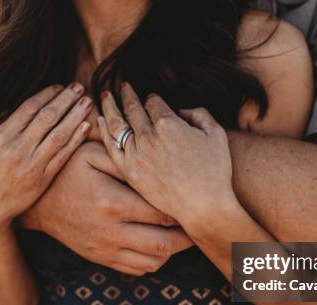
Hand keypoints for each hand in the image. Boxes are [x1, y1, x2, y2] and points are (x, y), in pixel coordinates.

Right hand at [0, 83, 91, 236]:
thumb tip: (5, 104)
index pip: (28, 109)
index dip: (46, 95)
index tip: (59, 86)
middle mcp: (17, 149)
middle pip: (47, 117)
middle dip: (65, 100)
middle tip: (79, 87)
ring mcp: (31, 165)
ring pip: (58, 135)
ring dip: (75, 116)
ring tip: (87, 102)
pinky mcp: (42, 179)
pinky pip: (62, 156)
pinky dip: (75, 140)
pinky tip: (86, 127)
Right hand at [21, 142, 193, 275]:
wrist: (36, 204)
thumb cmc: (66, 172)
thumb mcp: (91, 153)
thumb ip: (123, 155)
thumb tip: (155, 158)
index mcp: (112, 203)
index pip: (161, 212)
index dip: (183, 209)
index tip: (195, 201)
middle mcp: (111, 232)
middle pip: (164, 243)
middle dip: (187, 236)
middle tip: (199, 223)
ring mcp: (106, 250)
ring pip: (153, 261)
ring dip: (173, 251)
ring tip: (183, 234)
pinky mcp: (102, 259)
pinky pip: (137, 269)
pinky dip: (155, 261)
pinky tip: (160, 244)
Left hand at [98, 84, 236, 226]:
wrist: (202, 206)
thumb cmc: (214, 171)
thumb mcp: (216, 134)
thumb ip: (200, 115)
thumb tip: (182, 111)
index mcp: (168, 123)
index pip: (154, 102)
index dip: (153, 98)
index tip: (152, 99)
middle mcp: (148, 136)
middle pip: (132, 108)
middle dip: (127, 94)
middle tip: (124, 86)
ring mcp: (136, 154)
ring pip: (116, 123)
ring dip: (110, 106)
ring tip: (106, 96)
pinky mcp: (129, 171)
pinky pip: (111, 146)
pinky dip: (103, 130)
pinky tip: (100, 120)